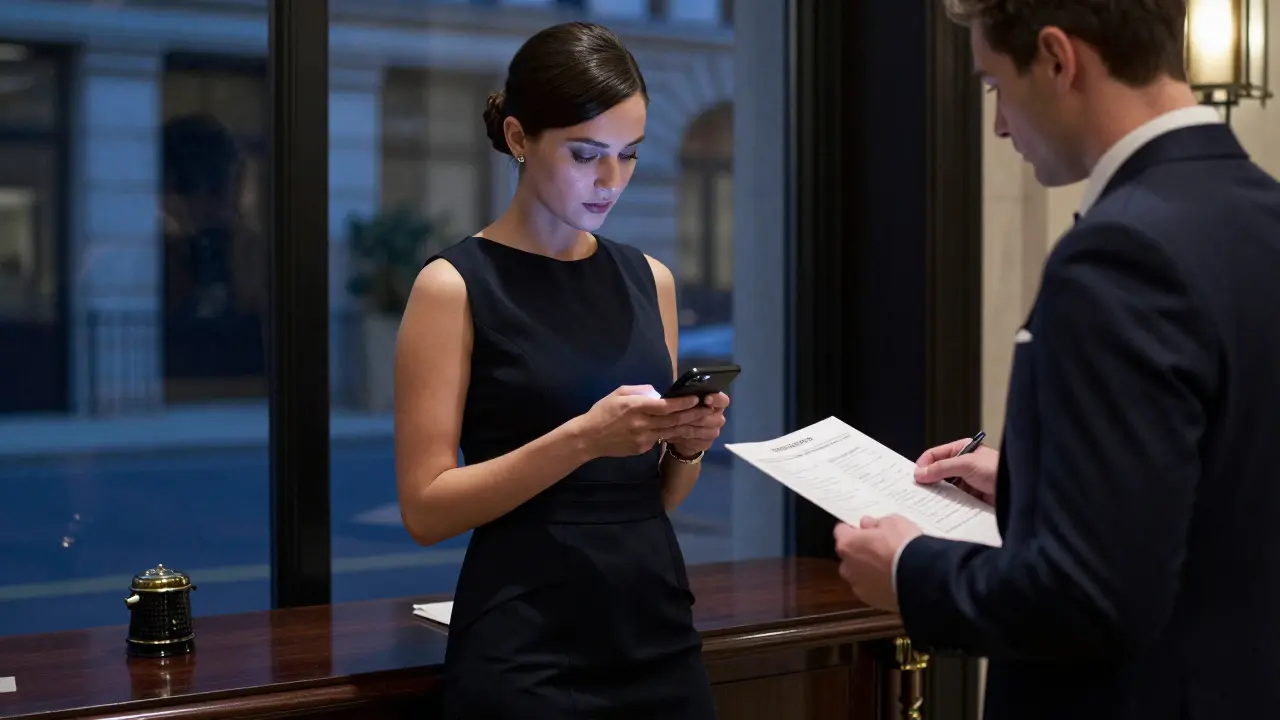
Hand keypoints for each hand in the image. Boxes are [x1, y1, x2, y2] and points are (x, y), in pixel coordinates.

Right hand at [577, 385, 712, 457]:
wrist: (589, 438)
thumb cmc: (603, 411)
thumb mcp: (618, 393)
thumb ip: (640, 391)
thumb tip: (658, 393)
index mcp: (635, 407)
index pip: (665, 406)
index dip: (682, 403)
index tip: (696, 399)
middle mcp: (641, 423)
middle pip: (673, 420)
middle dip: (692, 414)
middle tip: (707, 410)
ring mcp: (643, 438)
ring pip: (670, 431)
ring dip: (687, 426)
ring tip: (702, 420)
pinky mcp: (642, 448)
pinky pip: (660, 439)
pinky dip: (673, 434)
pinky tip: (683, 430)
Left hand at [665, 392, 728, 455]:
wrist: (682, 434)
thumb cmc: (684, 411)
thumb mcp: (684, 401)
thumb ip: (687, 395)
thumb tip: (681, 391)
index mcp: (716, 404)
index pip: (723, 401)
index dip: (716, 400)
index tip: (706, 399)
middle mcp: (719, 418)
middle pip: (714, 418)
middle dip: (697, 416)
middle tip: (683, 414)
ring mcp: (714, 432)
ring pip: (703, 430)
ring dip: (688, 427)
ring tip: (674, 424)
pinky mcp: (707, 444)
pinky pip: (697, 441)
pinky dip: (685, 438)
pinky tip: (675, 434)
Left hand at [833, 515, 922, 611]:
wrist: (919, 577)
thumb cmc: (904, 548)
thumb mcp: (894, 522)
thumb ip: (876, 523)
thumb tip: (870, 524)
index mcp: (848, 544)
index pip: (841, 531)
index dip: (855, 530)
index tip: (866, 529)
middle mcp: (847, 566)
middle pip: (849, 556)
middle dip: (861, 552)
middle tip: (880, 548)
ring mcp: (858, 585)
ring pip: (858, 575)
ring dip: (868, 571)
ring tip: (889, 567)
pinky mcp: (871, 600)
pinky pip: (870, 589)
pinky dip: (878, 586)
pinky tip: (893, 580)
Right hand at [914, 439, 998, 504]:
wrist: (1019, 491)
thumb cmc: (999, 470)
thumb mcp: (966, 464)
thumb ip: (942, 468)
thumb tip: (920, 472)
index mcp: (961, 450)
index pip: (934, 455)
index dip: (923, 465)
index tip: (916, 477)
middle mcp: (962, 465)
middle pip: (937, 472)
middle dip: (928, 480)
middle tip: (919, 490)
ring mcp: (966, 482)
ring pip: (944, 488)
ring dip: (938, 494)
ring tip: (929, 500)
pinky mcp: (970, 498)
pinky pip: (953, 500)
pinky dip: (947, 504)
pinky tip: (942, 508)